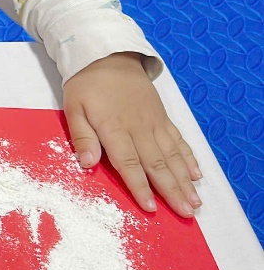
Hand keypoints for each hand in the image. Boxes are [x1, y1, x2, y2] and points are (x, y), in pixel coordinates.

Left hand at [63, 52, 201, 216]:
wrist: (108, 55)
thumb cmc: (86, 85)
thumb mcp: (73, 108)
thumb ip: (82, 137)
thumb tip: (86, 165)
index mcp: (114, 128)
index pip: (129, 163)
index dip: (140, 186)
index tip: (151, 208)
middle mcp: (139, 128)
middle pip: (157, 164)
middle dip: (172, 191)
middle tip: (186, 214)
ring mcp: (154, 122)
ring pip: (172, 155)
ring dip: (185, 180)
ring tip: (195, 202)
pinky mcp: (162, 117)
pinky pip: (178, 140)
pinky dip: (188, 158)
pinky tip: (196, 174)